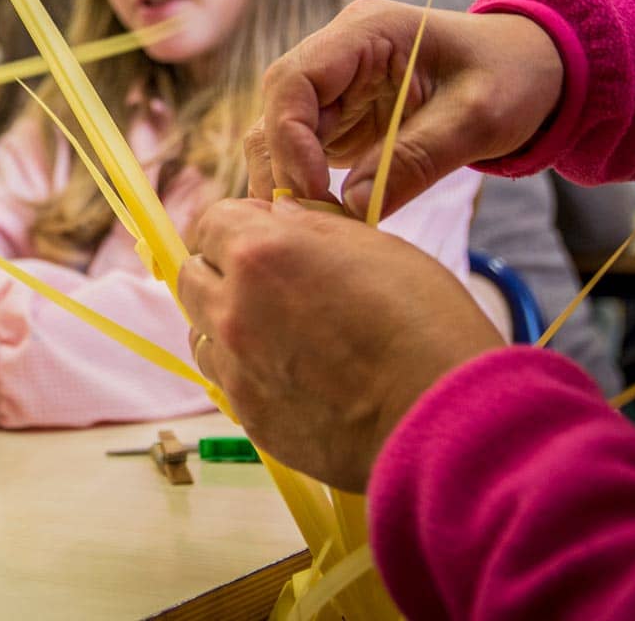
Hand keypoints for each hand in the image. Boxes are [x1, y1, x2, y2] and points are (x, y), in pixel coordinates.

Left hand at [178, 196, 504, 491]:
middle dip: (221, 270)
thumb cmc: (423, 325)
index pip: (211, 221)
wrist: (442, 419)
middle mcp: (233, 306)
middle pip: (192, 275)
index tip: (263, 235)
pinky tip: (290, 373)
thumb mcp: (375, 247)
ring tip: (281, 332)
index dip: (238, 225)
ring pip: (201, 330)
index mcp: (261, 253)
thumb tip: (279, 216)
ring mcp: (235, 365)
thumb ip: (313, 228)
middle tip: (269, 282)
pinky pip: (224, 379)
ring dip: (227, 322)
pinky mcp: (247, 413)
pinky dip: (245, 369)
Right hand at [248, 0, 562, 217]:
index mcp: (365, 32)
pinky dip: (304, 184)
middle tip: (311, 220)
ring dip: (287, 179)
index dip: (290, 137)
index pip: (294, 80)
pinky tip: (324, 217)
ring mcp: (334, 87)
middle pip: (276, 109)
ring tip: (318, 225)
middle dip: (284, 166)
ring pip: (278, 133)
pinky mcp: (338, 118)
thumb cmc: (511, 78)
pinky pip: (301, 152)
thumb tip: (352, 207)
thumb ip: (416, 158)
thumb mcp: (478, 119)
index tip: (315, 189)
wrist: (533, 69)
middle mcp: (336, 55)